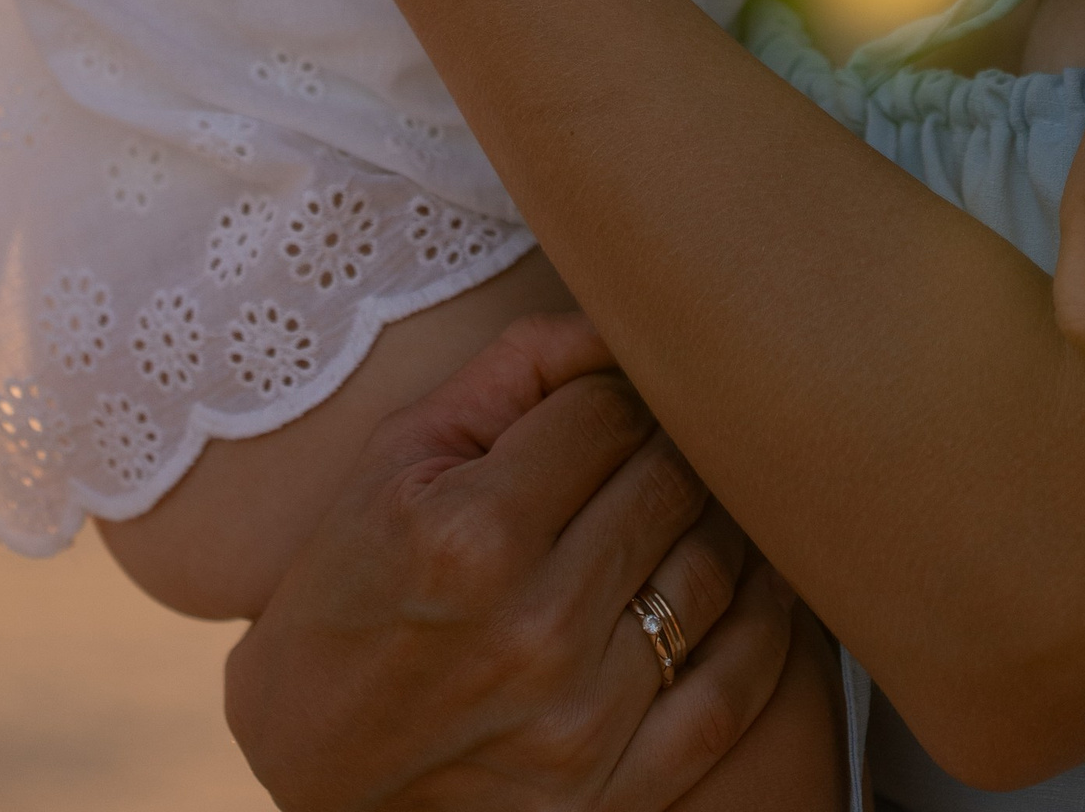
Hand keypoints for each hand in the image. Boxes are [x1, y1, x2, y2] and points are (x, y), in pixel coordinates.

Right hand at [227, 311, 794, 811]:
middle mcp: (535, 627)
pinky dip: (766, 621)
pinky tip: (760, 579)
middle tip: (655, 440)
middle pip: (672, 480)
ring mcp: (581, 720)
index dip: (615, 391)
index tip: (605, 403)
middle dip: (669, 443)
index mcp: (471, 531)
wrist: (318, 768)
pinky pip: (736, 689)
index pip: (611, 411)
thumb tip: (622, 320)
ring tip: (697, 500)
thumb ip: (516, 370)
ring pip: (715, 569)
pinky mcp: (615, 792)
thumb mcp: (400, 454)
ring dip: (721, 519)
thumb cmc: (353, 589)